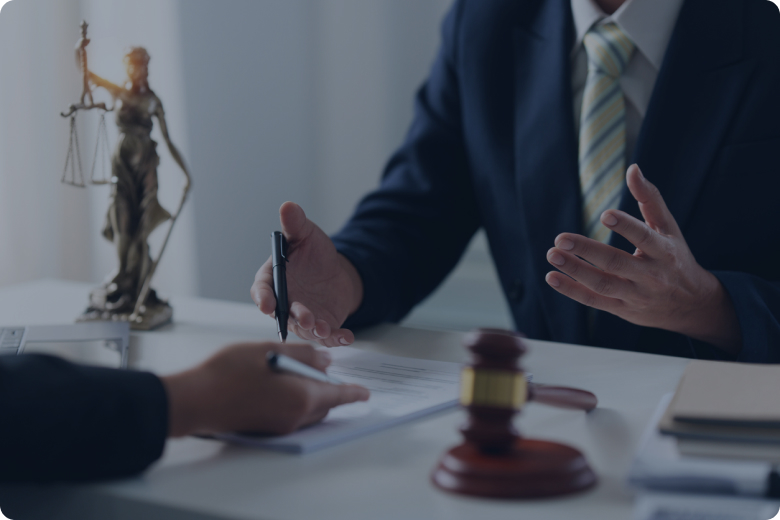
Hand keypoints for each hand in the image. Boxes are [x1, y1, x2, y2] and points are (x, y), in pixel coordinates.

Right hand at [161, 342, 369, 436]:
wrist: (196, 400)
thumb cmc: (229, 372)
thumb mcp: (270, 351)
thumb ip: (302, 355)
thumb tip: (324, 361)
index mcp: (302, 397)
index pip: (338, 395)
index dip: (353, 392)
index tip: (365, 392)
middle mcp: (295, 417)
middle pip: (324, 403)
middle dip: (328, 388)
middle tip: (325, 371)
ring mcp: (280, 426)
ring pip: (307, 410)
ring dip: (311, 394)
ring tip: (301, 373)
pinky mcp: (266, 428)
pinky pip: (292, 415)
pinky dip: (296, 400)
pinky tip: (281, 384)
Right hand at [250, 202, 363, 346]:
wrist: (334, 271)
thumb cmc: (313, 254)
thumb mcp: (306, 235)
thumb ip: (295, 224)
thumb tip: (288, 206)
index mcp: (272, 279)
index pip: (262, 290)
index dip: (263, 298)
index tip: (267, 304)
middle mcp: (283, 302)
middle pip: (283, 314)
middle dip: (293, 317)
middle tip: (304, 317)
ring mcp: (301, 317)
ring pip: (304, 328)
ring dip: (313, 329)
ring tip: (324, 327)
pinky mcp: (320, 327)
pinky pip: (326, 335)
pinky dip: (336, 338)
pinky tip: (347, 336)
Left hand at [545, 164, 740, 353]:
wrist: (691, 305)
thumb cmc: (675, 258)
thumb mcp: (669, 229)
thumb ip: (650, 199)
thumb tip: (633, 169)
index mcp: (664, 252)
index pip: (645, 237)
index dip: (626, 226)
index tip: (605, 214)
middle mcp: (650, 275)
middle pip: (616, 263)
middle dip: (587, 251)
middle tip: (560, 238)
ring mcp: (635, 295)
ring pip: (602, 284)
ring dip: (575, 271)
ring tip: (552, 254)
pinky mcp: (621, 309)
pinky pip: (594, 301)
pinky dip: (572, 291)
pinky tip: (552, 277)